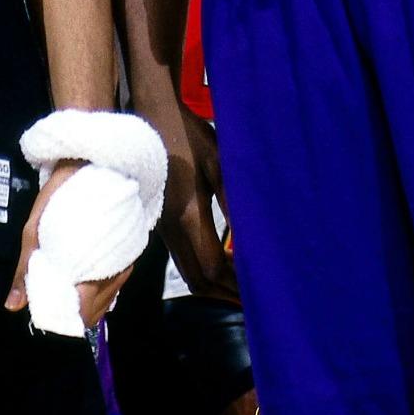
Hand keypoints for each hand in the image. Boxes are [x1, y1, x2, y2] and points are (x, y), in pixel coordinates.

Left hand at [5, 159, 131, 328]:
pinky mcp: (129, 249)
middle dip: (76, 314)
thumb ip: (26, 267)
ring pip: (109, 298)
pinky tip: (85, 284)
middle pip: (98, 309)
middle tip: (54, 307)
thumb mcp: (35, 226)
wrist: (92, 157)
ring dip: (89, 304)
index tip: (51, 318)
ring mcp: (127, 258)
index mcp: (94, 264)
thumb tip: (13, 305)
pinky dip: (100, 290)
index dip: (68, 319)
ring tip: (66, 297)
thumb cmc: (62, 190)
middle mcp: (118, 267)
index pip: (86, 309)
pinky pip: (116, 281)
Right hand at [157, 103, 238, 302]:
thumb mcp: (219, 162)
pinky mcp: (161, 221)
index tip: (260, 293)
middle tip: (255, 299)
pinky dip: (203, 269)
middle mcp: (172, 229)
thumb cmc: (189, 134)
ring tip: (242, 286)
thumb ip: (234, 201)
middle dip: (226, 293)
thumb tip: (252, 238)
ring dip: (214, 284)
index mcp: (188, 215)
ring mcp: (163, 227)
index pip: (213, 267)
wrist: (153, 115)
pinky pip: (182, 258)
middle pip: (198, 279)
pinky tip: (222, 262)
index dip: (236, 286)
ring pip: (188, 272)